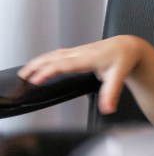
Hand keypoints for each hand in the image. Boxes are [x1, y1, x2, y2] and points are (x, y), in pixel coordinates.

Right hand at [18, 35, 143, 114]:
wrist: (128, 46)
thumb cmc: (123, 59)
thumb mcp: (119, 77)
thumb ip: (111, 93)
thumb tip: (108, 108)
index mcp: (88, 58)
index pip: (64, 65)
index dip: (49, 71)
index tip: (36, 80)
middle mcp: (81, 53)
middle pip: (54, 58)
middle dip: (37, 66)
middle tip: (24, 77)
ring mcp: (78, 51)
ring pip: (54, 55)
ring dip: (38, 62)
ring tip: (25, 72)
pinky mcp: (77, 52)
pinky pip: (57, 54)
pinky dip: (45, 59)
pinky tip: (39, 64)